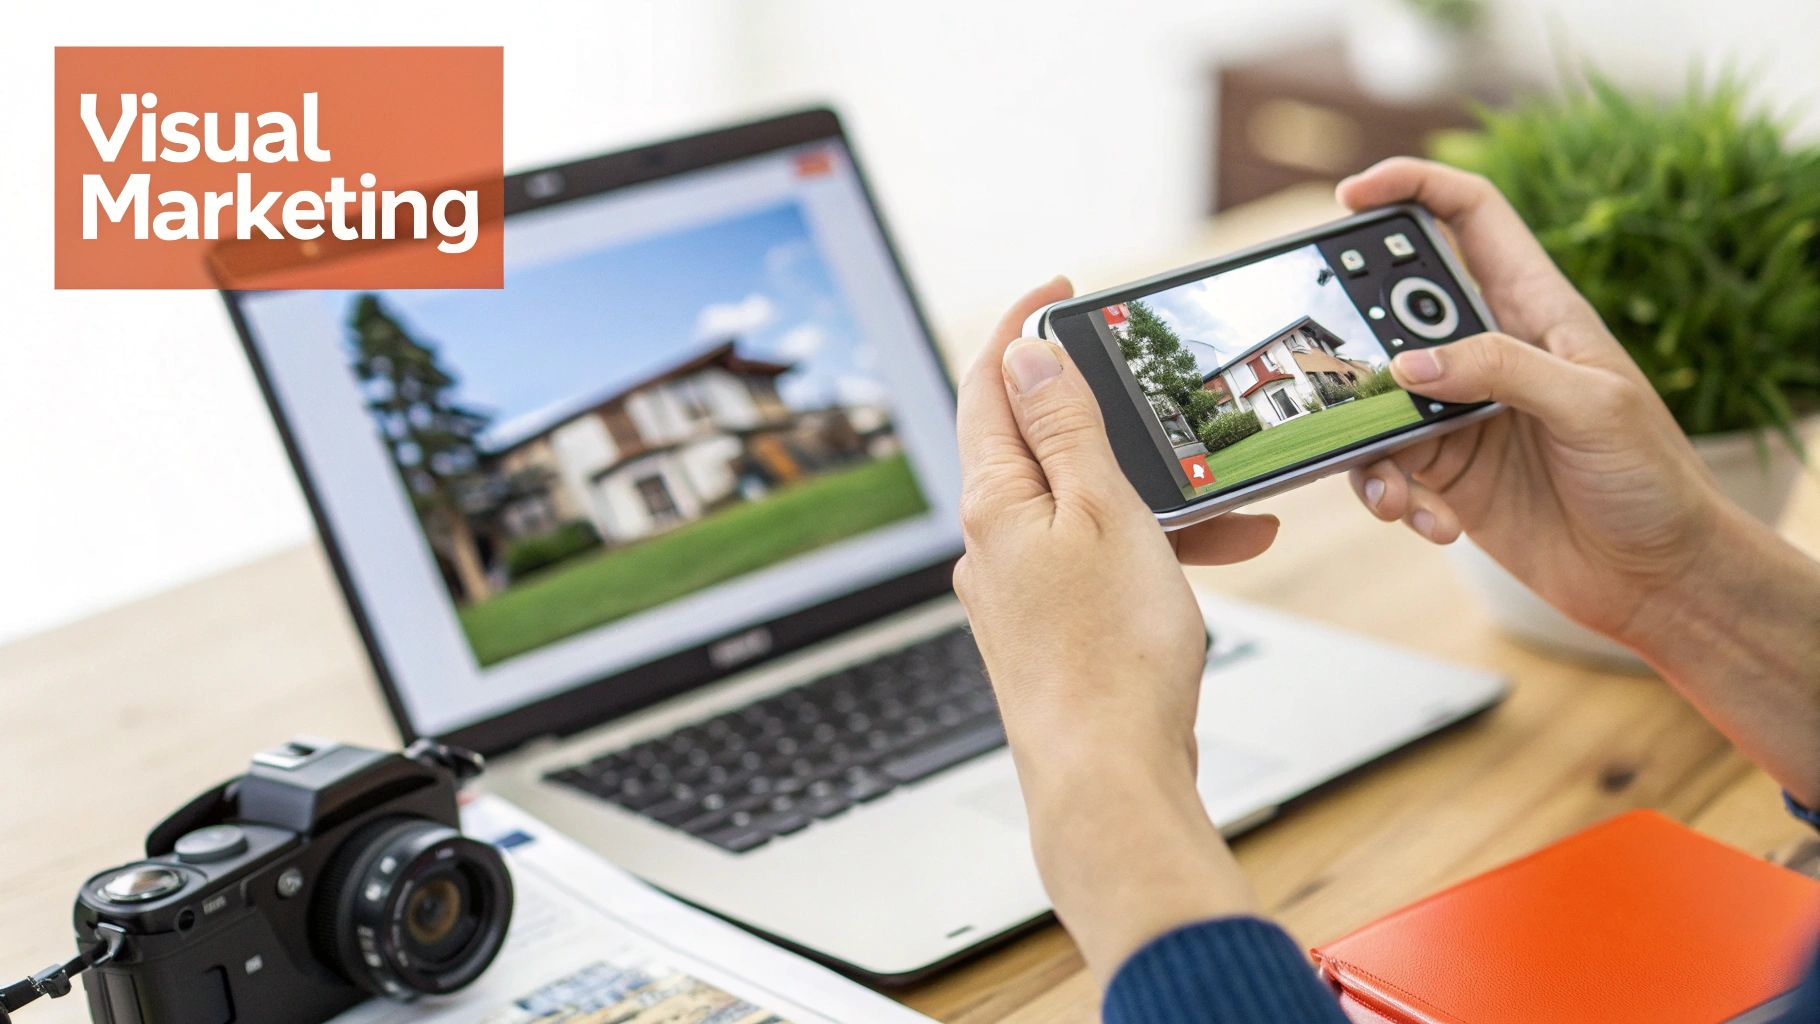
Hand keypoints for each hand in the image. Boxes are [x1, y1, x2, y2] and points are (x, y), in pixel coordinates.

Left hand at [953, 277, 1276, 984]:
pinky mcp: (1052, 624)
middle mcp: (992, 537)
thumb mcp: (1103, 513)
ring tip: (1228, 495)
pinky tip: (1226, 550)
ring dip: (1153, 484)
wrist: (1110, 781)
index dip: (1020, 323)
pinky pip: (1102, 555)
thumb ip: (1066, 428)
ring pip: (1085, 500)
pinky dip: (1157, 543)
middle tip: (1159, 383)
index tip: (1060, 287)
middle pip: (1038, 436)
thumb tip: (1025, 353)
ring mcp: (1019, 583)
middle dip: (1108, 407)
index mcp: (993, 498)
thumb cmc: (1111, 657)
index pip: (988, 380)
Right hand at [1337, 158, 1723, 641]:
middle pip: (1396, 313)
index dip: (1411, 188)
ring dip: (1367, 443)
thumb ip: (1500, 371)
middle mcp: (1490, 355)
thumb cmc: (1652, 479)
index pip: (1469, 218)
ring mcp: (1460, 414)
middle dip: (1357, 339)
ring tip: (1395, 491)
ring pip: (1376, 401)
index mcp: (1536, 310)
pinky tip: (1428, 523)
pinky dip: (1392, 498)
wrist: (1656, 577)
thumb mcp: (1591, 407)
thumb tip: (1407, 362)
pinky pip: (1386, 470)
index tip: (1351, 195)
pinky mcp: (1445, 474)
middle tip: (1339, 374)